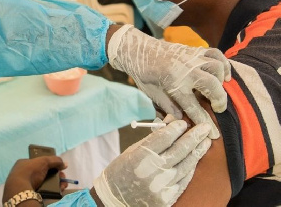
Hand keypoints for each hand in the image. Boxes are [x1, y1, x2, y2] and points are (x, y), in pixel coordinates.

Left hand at [3, 156, 66, 202]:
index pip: (39, 162)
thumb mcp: (43, 161)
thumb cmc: (30, 171)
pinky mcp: (31, 192)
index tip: (58, 168)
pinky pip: (44, 190)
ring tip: (62, 186)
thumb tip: (65, 164)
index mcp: (24, 163)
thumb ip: (55, 160)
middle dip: (56, 175)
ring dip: (56, 183)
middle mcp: (25, 173)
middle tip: (62, 178)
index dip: (50, 165)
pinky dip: (52, 190)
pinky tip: (58, 190)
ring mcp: (28, 183)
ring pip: (45, 182)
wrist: (20, 189)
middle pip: (44, 173)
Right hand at [94, 120, 211, 206]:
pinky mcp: (168, 196)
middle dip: (194, 136)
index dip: (176, 128)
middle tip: (206, 127)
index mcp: (141, 156)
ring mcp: (163, 185)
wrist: (115, 200)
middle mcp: (154, 170)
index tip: (183, 122)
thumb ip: (152, 139)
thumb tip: (170, 123)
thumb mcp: (131, 152)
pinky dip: (191, 167)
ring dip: (198, 150)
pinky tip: (196, 158)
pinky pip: (184, 179)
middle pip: (180, 149)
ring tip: (206, 141)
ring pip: (187, 164)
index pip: (165, 137)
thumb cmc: (120, 172)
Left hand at [107, 25, 230, 137]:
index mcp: (173, 84)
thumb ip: (169, 107)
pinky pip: (215, 54)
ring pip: (216, 68)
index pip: (193, 107)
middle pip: (212, 87)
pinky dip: (223, 64)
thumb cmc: (144, 74)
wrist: (138, 50)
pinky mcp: (194, 50)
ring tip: (219, 90)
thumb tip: (182, 119)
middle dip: (219, 101)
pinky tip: (224, 75)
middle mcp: (186, 71)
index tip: (214, 133)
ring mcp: (192, 58)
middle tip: (218, 109)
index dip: (205, 122)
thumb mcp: (152, 94)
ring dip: (221, 81)